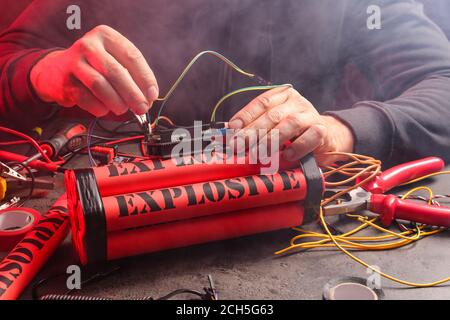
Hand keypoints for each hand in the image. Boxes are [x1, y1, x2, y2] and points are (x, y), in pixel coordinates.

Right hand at [30, 25, 158, 116]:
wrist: (54, 70)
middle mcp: (89, 45)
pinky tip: (104, 109)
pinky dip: (99, 108)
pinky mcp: (65, 80)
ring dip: (116, 102)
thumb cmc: (93, 67)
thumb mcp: (113, 60)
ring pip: (100, 85)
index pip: (132, 56)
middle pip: (116, 72)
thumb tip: (149, 97)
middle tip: (142, 108)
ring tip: (122, 109)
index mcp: (106, 35)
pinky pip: (86, 98)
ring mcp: (74, 61)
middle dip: (133, 94)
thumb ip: (132, 75)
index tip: (152, 95)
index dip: (145, 78)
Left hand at [228, 86, 354, 165]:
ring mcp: (310, 115)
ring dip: (271, 140)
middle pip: (272, 115)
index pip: (261, 103)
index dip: (245, 116)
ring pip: (289, 124)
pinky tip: (287, 155)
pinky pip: (309, 137)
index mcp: (281, 96)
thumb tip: (230, 133)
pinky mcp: (322, 130)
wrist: (326, 137)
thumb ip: (255, 127)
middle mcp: (295, 102)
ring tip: (258, 153)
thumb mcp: (273, 126)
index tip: (232, 130)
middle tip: (239, 145)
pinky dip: (297, 146)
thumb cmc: (293, 132)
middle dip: (253, 132)